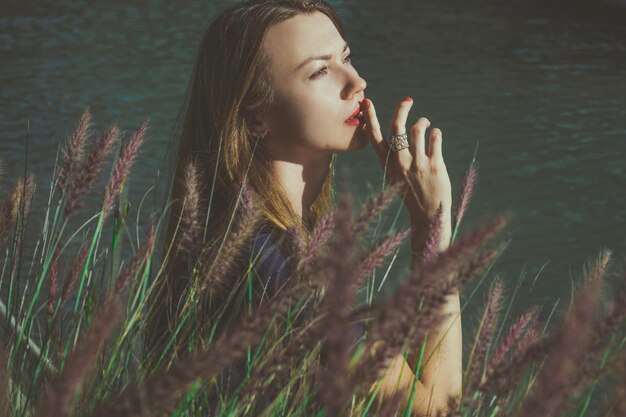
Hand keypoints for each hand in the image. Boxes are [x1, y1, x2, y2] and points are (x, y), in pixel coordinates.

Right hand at [360, 97, 451, 232]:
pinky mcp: (435, 165)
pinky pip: (435, 137)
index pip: (374, 137)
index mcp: (387, 165)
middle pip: (397, 126)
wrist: (428, 215)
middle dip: (402, 109)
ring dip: (423, 122)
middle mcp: (400, 163)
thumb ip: (395, 156)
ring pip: (418, 128)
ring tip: (425, 124)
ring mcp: (418, 164)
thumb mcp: (395, 176)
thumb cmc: (411, 193)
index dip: (370, 118)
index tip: (366, 102)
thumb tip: (400, 130)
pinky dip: (435, 133)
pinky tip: (434, 137)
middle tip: (408, 101)